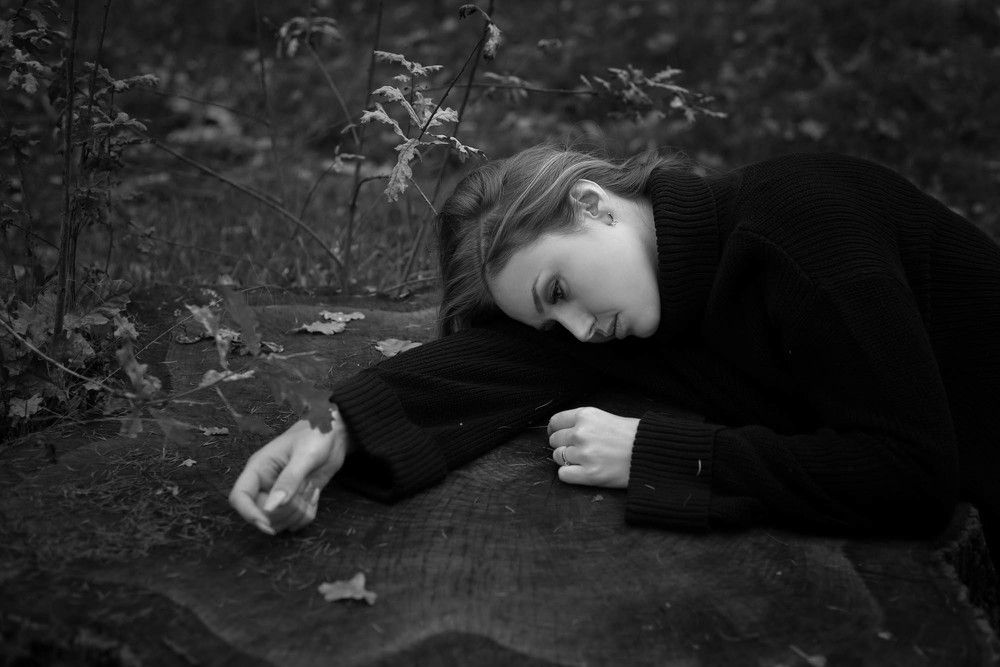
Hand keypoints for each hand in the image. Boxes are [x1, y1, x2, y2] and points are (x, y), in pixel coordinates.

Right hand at [228, 409, 349, 534]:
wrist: (334, 433)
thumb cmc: (316, 434)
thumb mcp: (305, 456)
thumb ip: (288, 480)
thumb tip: (270, 508)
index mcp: (259, 468)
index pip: (239, 497)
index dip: (249, 515)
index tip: (268, 525)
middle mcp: (265, 483)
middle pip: (262, 514)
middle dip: (284, 512)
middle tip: (304, 492)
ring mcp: (280, 493)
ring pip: (280, 520)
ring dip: (298, 513)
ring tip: (310, 490)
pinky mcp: (295, 499)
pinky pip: (296, 520)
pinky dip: (307, 514)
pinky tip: (314, 495)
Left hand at [547, 406, 638, 487]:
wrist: (652, 452)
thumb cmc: (633, 435)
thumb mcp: (605, 417)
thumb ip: (584, 422)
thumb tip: (563, 430)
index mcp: (585, 415)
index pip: (555, 422)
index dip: (554, 430)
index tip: (557, 435)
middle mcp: (581, 433)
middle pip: (554, 440)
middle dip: (562, 445)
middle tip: (577, 450)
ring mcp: (584, 454)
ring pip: (557, 457)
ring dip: (567, 460)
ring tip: (584, 460)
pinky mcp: (589, 474)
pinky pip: (563, 474)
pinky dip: (569, 474)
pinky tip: (582, 471)